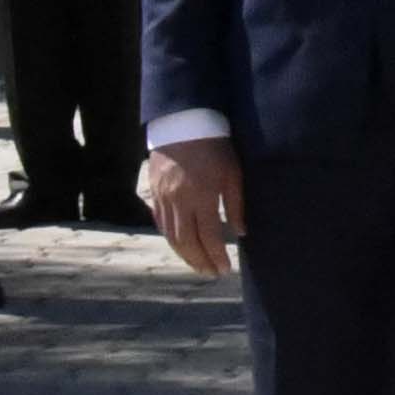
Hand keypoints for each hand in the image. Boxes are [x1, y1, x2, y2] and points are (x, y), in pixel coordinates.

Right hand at [147, 135, 243, 273]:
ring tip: (197, 265)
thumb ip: (235, 205)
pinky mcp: (153, 191)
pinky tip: (180, 245)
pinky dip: (170, 238)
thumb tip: (240, 233)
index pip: (208, 237)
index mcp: (201, 196)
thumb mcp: (232, 173)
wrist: (183, 121)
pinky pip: (160, 222)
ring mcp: (163, 197)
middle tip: (211, 274)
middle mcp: (179, 201)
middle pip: (186, 242)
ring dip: (184, 254)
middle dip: (199, 261)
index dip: (216, 256)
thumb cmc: (215, 145)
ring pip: (170, 235)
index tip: (224, 269)